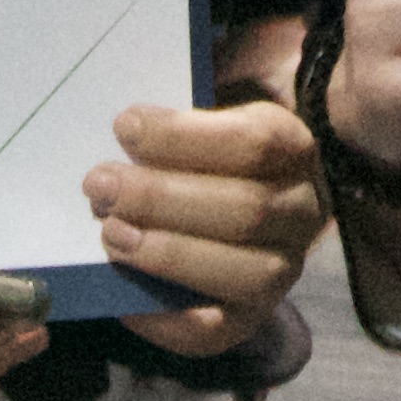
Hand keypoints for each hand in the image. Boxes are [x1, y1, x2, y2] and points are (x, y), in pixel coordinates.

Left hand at [89, 93, 321, 356]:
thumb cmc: (202, 149)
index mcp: (293, 149)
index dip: (185, 137)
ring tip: (110, 234)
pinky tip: (122, 291)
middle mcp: (301, 213)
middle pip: (247, 209)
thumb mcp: (213, 100)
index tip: (123, 126)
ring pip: (243, 273)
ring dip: (169, 255)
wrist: (219, 205)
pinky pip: (214, 330)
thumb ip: (191, 79)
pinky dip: (164, 317)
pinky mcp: (249, 317)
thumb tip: (155, 69)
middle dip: (162, 198)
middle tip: (99, 185)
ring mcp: (282, 270)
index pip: (254, 142)